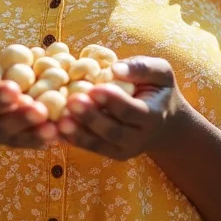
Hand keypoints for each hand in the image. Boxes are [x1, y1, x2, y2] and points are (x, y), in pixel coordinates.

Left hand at [56, 56, 186, 160]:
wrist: (165, 120)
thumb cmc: (158, 88)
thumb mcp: (160, 72)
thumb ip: (141, 68)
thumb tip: (116, 68)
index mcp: (153, 116)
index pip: (131, 110)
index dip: (112, 100)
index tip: (94, 88)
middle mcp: (140, 138)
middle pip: (113, 130)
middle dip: (91, 117)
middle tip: (71, 101)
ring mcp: (124, 149)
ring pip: (99, 143)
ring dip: (78, 132)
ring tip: (59, 119)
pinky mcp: (111, 152)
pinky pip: (90, 147)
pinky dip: (72, 139)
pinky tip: (55, 129)